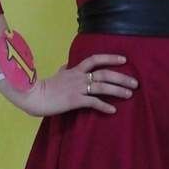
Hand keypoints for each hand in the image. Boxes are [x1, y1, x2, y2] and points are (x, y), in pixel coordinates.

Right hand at [16, 53, 138, 117]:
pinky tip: (113, 110)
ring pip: (101, 87)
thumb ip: (63, 70)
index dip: (110, 58)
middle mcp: (78, 77)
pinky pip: (92, 102)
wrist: (33, 96)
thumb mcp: (55, 75)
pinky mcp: (74, 100)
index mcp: (75, 70)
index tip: (124, 60)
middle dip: (121, 78)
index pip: (95, 59)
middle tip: (135, 83)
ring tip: (129, 94)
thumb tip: (66, 66)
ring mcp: (77, 88)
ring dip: (117, 90)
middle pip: (104, 74)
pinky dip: (104, 106)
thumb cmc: (44, 87)